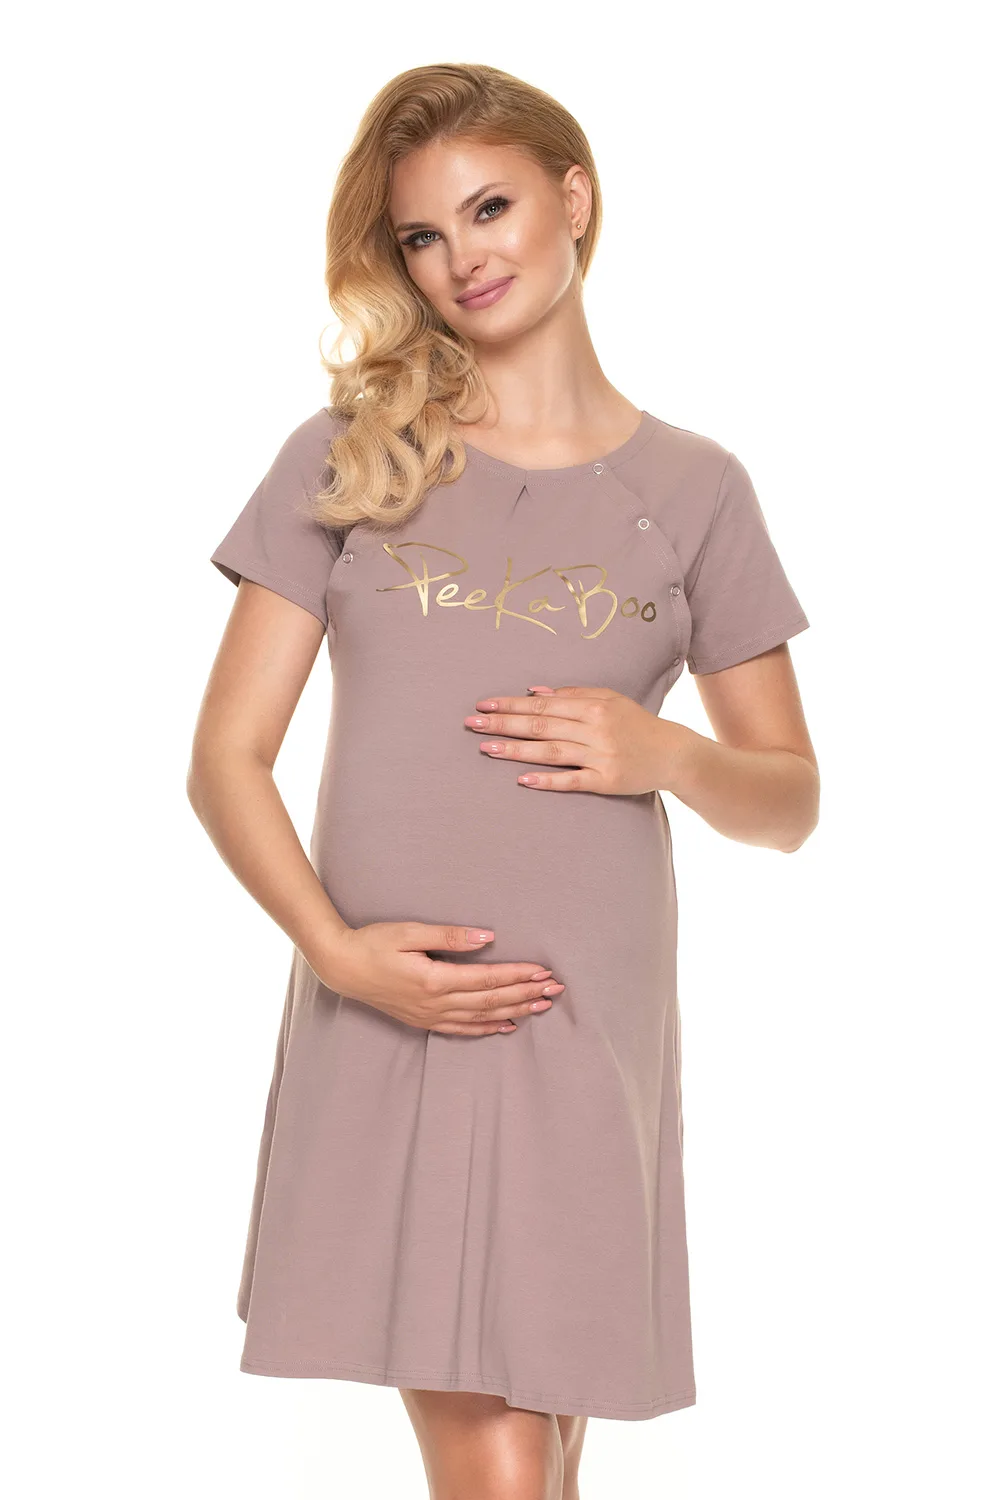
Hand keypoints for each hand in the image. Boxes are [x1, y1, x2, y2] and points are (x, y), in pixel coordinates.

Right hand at [311, 921, 564, 1036]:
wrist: (341, 967)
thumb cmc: (373, 942)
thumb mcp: (410, 932)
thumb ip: (451, 936)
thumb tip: (488, 938)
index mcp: (435, 979)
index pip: (488, 978)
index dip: (518, 975)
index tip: (544, 971)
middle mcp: (436, 1003)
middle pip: (491, 1000)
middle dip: (526, 994)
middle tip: (556, 990)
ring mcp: (430, 1015)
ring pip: (481, 1017)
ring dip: (514, 1011)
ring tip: (542, 1006)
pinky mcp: (423, 1020)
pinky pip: (462, 1029)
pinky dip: (487, 1028)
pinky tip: (507, 1025)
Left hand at [464, 684, 688, 794]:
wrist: (673, 753)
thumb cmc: (636, 724)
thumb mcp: (609, 699)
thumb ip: (573, 695)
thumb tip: (533, 693)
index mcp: (594, 706)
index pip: (543, 705)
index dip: (511, 705)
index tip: (484, 705)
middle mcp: (596, 729)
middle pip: (542, 726)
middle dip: (504, 724)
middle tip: (473, 724)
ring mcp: (601, 755)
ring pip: (551, 751)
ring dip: (516, 750)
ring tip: (487, 748)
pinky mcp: (607, 780)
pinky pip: (572, 780)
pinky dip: (548, 780)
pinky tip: (523, 779)